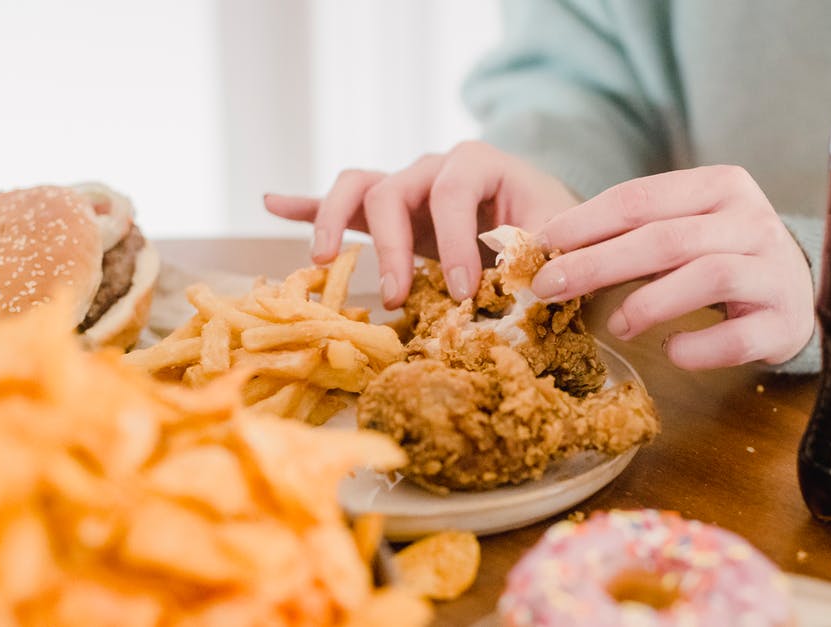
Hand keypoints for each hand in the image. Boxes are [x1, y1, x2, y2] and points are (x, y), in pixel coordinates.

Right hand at [264, 141, 578, 307]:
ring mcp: (406, 187)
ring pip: (357, 186)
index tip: (462, 292)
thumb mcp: (557, 238)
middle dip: (391, 246)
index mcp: (478, 164)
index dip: (454, 241)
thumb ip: (540, 254)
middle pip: (392, 190)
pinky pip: (340, 200)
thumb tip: (525, 283)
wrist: (545, 222)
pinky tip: (273, 202)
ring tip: (323, 260)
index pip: (453, 192)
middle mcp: (434, 168)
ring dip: (334, 220)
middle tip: (399, 298)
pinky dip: (307, 202)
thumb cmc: (552, 228)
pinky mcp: (388, 211)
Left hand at [531, 166, 814, 369]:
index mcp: (720, 186)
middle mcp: (752, 221)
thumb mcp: (682, 231)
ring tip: (618, 325)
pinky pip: (737, 337)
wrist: (796, 295)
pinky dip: (698, 347)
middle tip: (549, 288)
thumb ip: (630, 234)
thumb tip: (548, 251)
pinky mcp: (784, 320)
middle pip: (666, 238)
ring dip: (650, 303)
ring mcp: (774, 270)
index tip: (542, 245)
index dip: (586, 221)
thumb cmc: (721, 258)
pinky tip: (671, 350)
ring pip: (707, 277)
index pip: (642, 197)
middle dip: (599, 264)